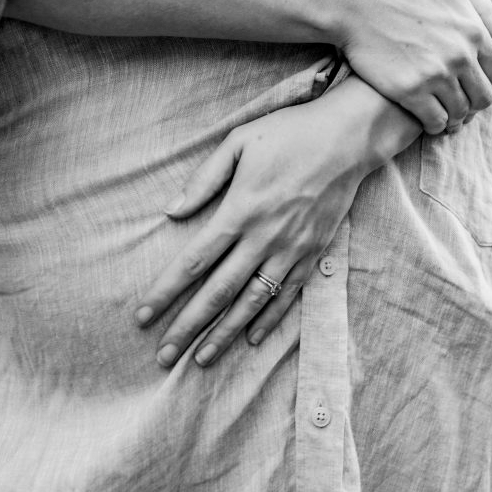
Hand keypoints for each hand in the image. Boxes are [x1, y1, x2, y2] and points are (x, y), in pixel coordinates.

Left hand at [135, 98, 371, 367]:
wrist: (348, 138)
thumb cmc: (289, 133)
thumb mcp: (240, 141)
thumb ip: (205, 178)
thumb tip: (172, 211)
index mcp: (240, 210)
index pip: (195, 260)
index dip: (166, 291)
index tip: (143, 316)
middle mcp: (263, 237)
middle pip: (218, 291)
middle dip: (188, 326)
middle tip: (163, 356)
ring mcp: (290, 249)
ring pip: (252, 302)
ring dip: (224, 333)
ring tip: (200, 359)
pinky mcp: (313, 252)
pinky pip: (287, 295)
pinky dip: (268, 319)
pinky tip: (250, 338)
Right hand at [337, 0, 491, 131]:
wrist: (355, 0)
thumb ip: (482, 11)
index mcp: (473, 31)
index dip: (488, 84)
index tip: (472, 88)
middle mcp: (461, 55)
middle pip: (483, 98)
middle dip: (473, 105)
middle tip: (458, 106)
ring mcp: (436, 74)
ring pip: (459, 112)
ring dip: (453, 118)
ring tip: (442, 115)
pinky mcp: (410, 90)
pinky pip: (434, 121)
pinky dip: (433, 125)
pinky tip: (425, 120)